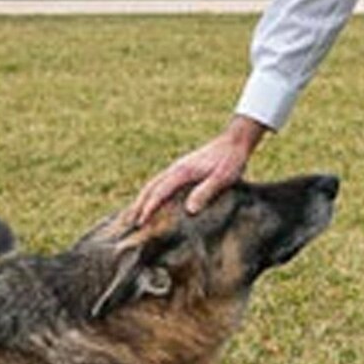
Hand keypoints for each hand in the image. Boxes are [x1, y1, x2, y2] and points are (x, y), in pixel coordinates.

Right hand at [131, 115, 268, 224]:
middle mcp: (176, 169)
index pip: (160, 192)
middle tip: (128, 223)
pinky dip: (152, 193)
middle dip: (138, 205)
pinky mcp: (182, 169)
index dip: (149, 208)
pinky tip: (153, 201)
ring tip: (134, 214)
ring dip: (142, 199)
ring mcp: (178, 168)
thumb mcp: (223, 178)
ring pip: (153, 184)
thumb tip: (189, 210)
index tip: (140, 223)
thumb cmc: (231, 161)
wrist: (235, 141)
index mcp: (182, 172)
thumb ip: (206, 192)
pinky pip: (161, 182)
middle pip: (150, 187)